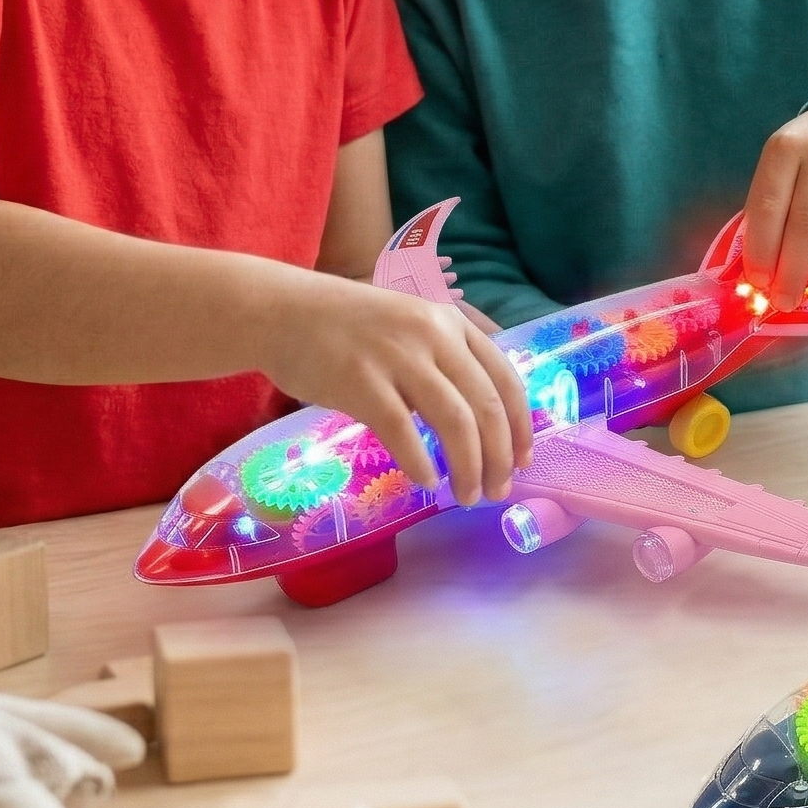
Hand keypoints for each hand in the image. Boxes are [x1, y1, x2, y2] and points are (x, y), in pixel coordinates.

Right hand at [258, 280, 531, 507]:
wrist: (282, 311)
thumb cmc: (347, 327)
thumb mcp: (411, 326)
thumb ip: (445, 360)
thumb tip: (480, 419)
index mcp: (451, 323)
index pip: (506, 378)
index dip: (521, 425)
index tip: (525, 459)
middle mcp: (433, 335)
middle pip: (486, 406)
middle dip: (500, 457)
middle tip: (498, 491)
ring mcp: (398, 357)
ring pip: (455, 422)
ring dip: (469, 467)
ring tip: (467, 495)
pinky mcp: (361, 382)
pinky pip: (403, 431)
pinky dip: (420, 463)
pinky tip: (426, 481)